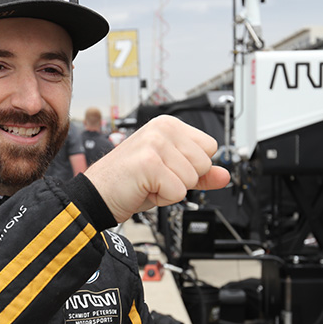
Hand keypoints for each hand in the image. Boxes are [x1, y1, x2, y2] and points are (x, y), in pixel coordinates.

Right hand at [83, 115, 229, 222]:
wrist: (98, 196)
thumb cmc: (129, 183)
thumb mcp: (171, 175)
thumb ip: (200, 174)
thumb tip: (224, 175)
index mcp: (168, 124)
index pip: (209, 147)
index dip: (192, 167)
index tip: (168, 169)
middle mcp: (162, 129)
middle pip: (204, 163)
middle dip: (183, 180)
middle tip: (156, 178)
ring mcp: (155, 144)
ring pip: (192, 179)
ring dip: (172, 190)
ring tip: (149, 183)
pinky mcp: (149, 163)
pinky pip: (178, 192)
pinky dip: (163, 198)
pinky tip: (144, 189)